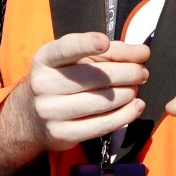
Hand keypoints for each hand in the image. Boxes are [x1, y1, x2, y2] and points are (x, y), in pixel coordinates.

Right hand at [5, 32, 150, 150]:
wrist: (32, 116)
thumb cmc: (65, 79)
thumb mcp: (81, 60)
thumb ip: (113, 52)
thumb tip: (143, 53)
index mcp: (45, 59)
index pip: (65, 49)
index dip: (85, 44)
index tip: (104, 42)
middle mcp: (42, 84)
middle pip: (94, 76)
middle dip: (126, 73)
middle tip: (142, 73)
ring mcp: (50, 111)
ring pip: (101, 101)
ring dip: (127, 94)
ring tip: (135, 89)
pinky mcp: (61, 133)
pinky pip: (101, 125)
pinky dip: (125, 115)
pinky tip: (136, 107)